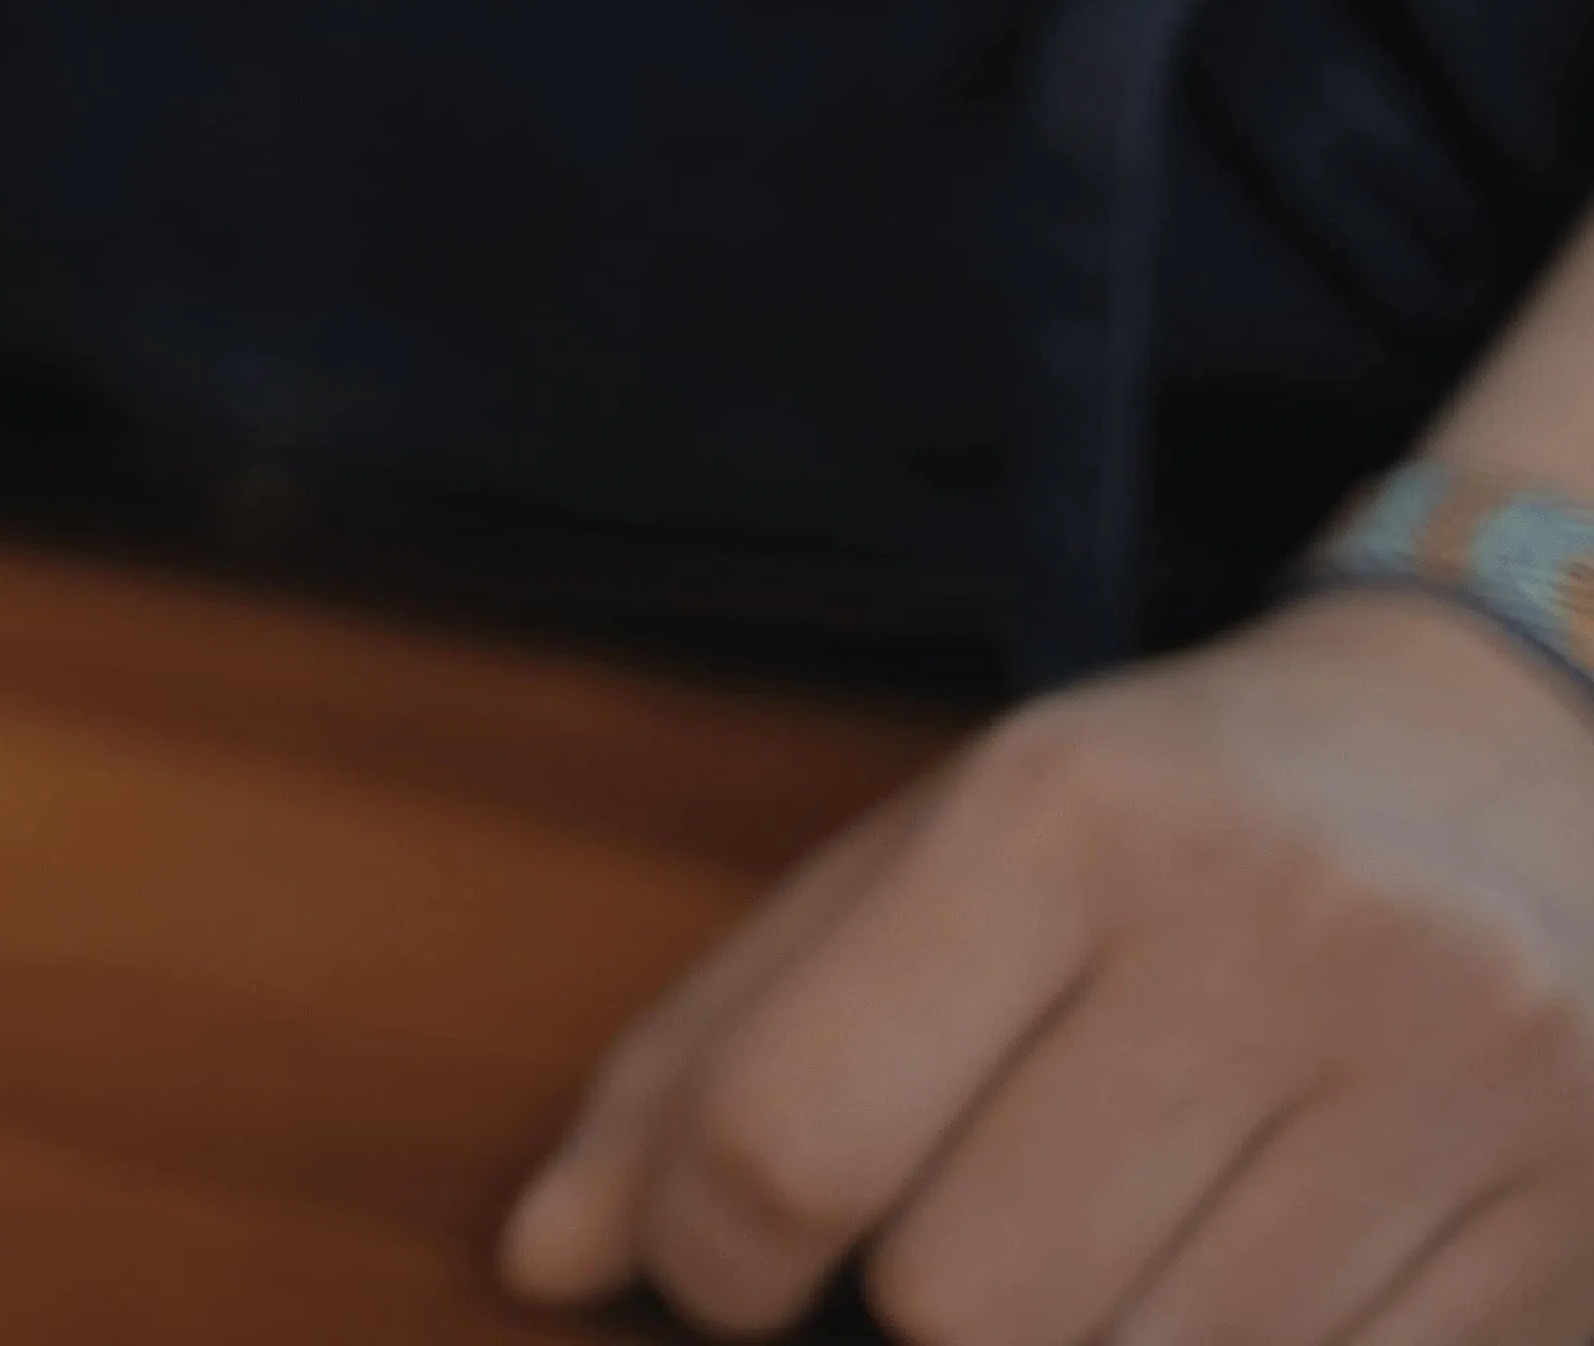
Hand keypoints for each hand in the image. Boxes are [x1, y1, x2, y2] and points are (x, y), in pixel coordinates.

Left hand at [503, 590, 1593, 1345]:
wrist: (1526, 745)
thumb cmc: (1168, 819)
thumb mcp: (919, 858)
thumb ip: (710, 1055)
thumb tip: (540, 1262)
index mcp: (1067, 813)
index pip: (790, 1133)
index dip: (710, 1257)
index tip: (723, 1266)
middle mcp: (1278, 931)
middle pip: (973, 1304)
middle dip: (924, 1306)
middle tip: (958, 1230)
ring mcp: (1456, 1078)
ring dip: (1093, 1344)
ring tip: (1119, 1230)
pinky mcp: (1571, 1216)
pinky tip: (1256, 1265)